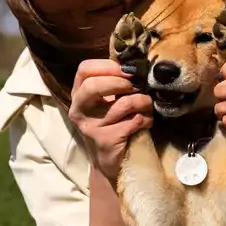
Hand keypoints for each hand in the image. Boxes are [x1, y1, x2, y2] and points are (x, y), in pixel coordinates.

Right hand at [68, 59, 152, 181]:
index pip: (85, 69)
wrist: (110, 161)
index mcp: (78, 94)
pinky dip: (146, 119)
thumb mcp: (108, 100)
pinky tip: (145, 122)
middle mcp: (78, 109)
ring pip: (123, 104)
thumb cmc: (113, 124)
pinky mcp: (105, 140)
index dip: (108, 66)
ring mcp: (90, 126)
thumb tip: (134, 64)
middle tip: (136, 86)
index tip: (128, 70)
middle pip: (94, 86)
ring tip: (147, 106)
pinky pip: (133, 121)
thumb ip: (114, 82)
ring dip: (143, 102)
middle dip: (122, 83)